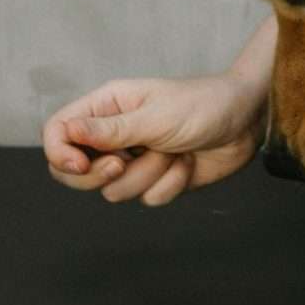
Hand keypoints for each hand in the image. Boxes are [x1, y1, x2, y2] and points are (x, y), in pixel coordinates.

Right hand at [42, 72, 264, 206]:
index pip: (58, 132)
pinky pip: (148, 199)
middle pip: (73, 171)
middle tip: (121, 164)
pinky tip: (188, 163)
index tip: (79, 164)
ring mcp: (136, 159)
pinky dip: (170, 184)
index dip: (58, 153)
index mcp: (106, 108)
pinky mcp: (158, 179)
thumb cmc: (203, 105)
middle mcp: (115, 135)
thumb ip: (109, 130)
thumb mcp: (154, 116)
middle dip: (98, 175)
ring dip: (147, 175)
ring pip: (113, 191)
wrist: (247, 121)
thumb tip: (66, 132)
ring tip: (172, 151)